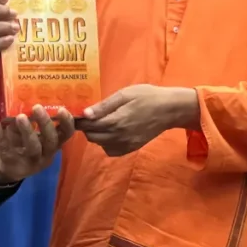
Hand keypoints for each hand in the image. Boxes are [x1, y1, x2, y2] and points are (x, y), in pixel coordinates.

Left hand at [0, 105, 75, 182]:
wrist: (7, 168)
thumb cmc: (24, 143)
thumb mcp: (32, 132)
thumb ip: (33, 119)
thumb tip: (29, 100)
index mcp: (53, 144)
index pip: (66, 134)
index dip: (66, 122)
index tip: (61, 108)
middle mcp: (45, 154)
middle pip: (50, 141)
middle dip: (45, 124)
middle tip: (37, 107)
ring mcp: (29, 161)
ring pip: (32, 148)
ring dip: (27, 131)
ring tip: (20, 117)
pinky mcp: (11, 164)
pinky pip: (6, 149)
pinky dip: (0, 136)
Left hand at [76, 85, 200, 156]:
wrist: (169, 110)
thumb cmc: (146, 96)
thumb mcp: (124, 95)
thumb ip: (104, 106)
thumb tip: (84, 114)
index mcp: (116, 121)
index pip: (88, 126)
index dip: (80, 121)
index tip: (77, 114)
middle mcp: (119, 137)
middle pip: (92, 137)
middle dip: (87, 128)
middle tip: (91, 116)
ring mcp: (126, 145)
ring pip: (100, 145)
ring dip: (97, 135)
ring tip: (102, 122)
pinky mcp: (131, 148)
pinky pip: (111, 150)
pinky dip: (107, 143)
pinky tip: (111, 132)